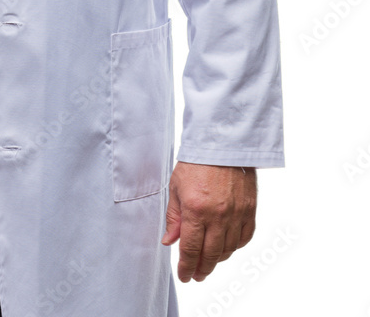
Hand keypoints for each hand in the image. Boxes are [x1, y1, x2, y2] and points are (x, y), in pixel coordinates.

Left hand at [161, 162, 255, 282]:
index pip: (190, 249)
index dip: (186, 267)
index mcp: (196, 210)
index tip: (184, 276)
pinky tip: (226, 247)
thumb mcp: (176, 187)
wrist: (222, 144)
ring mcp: (236, 214)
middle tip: (196, 275)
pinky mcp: (250, 210)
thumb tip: (169, 241)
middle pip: (210, 255)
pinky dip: (235, 246)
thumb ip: (174, 217)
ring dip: (217, 259)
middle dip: (202, 269)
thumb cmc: (196, 162)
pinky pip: (244, 238)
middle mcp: (217, 216)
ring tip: (209, 260)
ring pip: (228, 250)